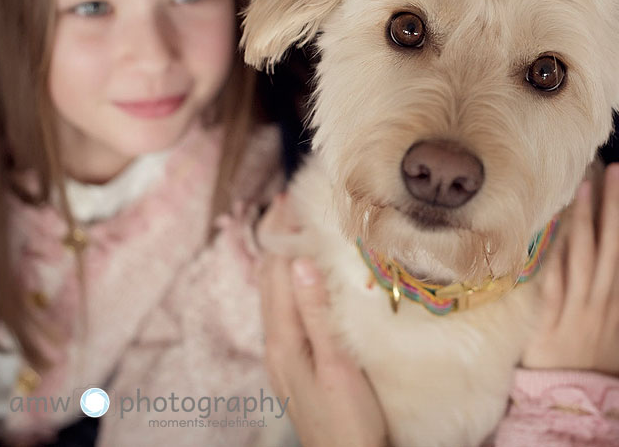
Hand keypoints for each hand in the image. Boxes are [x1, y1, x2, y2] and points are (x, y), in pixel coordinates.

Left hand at [258, 197, 385, 446]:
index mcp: (283, 339)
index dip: (282, 234)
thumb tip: (299, 262)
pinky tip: (304, 279)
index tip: (292, 198)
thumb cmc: (349, 420)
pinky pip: (285, 311)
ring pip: (276, 294)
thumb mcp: (337, 365)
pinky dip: (290, 283)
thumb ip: (316, 313)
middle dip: (278, 238)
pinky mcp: (294, 365)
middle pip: (270, 279)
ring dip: (283, 259)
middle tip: (292, 201)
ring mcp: (282, 356)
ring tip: (295, 229)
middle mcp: (276, 344)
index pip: (276, 272)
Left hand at [521, 163, 618, 375]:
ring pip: (577, 255)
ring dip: (577, 221)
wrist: (581, 398)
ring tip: (575, 191)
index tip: (617, 178)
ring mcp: (574, 305)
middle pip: (601, 241)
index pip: (618, 242)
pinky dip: (553, 256)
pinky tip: (550, 234)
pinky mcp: (550, 318)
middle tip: (599, 171)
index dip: (617, 208)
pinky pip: (552, 281)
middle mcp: (598, 295)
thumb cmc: (603, 365)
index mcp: (618, 295)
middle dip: (601, 204)